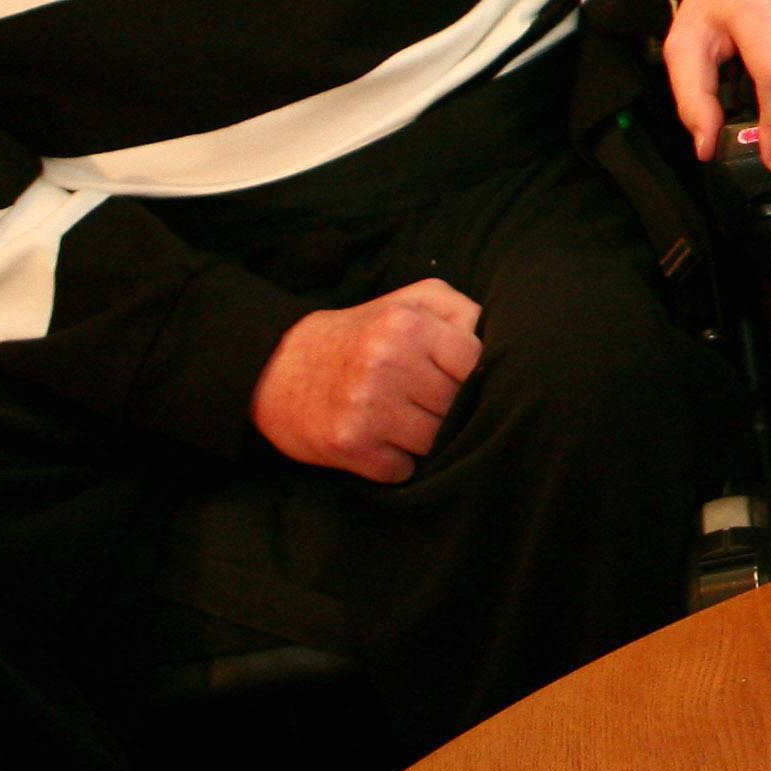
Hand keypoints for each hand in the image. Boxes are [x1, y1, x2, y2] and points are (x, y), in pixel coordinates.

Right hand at [249, 279, 483, 482]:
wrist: (277, 369)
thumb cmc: (360, 335)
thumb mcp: (408, 301)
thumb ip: (459, 310)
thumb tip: (494, 340)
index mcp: (406, 324)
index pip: (475, 363)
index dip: (470, 375)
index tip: (452, 377)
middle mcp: (386, 362)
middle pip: (456, 406)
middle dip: (447, 408)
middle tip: (422, 400)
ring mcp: (366, 407)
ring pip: (435, 442)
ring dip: (425, 437)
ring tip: (402, 418)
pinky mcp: (349, 445)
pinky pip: (403, 469)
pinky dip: (397, 461)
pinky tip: (380, 440)